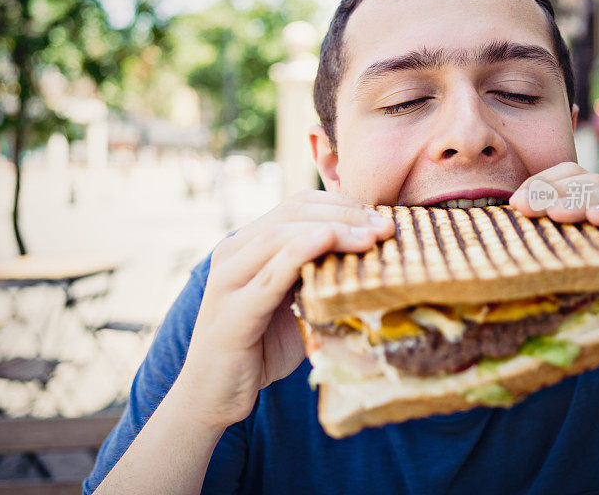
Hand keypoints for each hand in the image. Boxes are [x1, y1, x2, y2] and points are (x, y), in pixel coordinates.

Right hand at [175, 189, 394, 428]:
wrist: (213, 395)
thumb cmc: (261, 347)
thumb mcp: (295, 302)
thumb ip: (317, 276)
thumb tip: (373, 260)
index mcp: (248, 244)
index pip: (298, 204)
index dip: (342, 203)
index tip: (381, 217)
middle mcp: (233, 252)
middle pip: (294, 212)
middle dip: (345, 214)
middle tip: (385, 226)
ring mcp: (228, 280)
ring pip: (282, 236)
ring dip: (334, 230)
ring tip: (371, 238)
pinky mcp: (231, 313)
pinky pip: (270, 276)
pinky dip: (301, 252)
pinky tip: (328, 242)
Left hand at [509, 162, 598, 383]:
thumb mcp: (576, 281)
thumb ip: (551, 258)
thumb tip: (497, 251)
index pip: (575, 179)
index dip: (546, 184)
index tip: (516, 203)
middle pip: (595, 183)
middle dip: (558, 192)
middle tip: (528, 206)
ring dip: (585, 201)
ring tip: (556, 212)